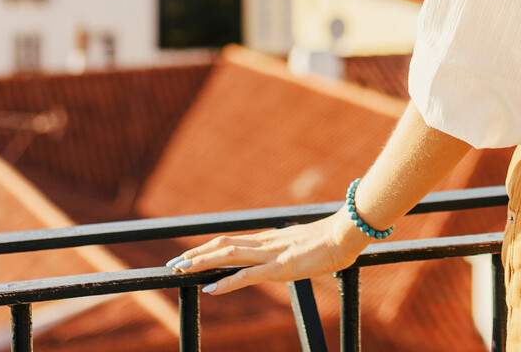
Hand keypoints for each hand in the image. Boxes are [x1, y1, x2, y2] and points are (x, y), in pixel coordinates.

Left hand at [166, 215, 369, 295]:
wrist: (348, 231)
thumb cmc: (335, 238)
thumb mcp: (309, 244)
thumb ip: (299, 248)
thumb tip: (301, 253)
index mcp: (272, 239)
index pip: (234, 241)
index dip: (210, 247)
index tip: (191, 254)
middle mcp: (266, 243)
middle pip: (223, 245)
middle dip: (196, 254)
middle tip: (173, 262)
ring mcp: (272, 254)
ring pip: (229, 255)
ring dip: (202, 262)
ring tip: (180, 270)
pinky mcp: (280, 268)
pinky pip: (248, 276)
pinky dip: (227, 282)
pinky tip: (211, 289)